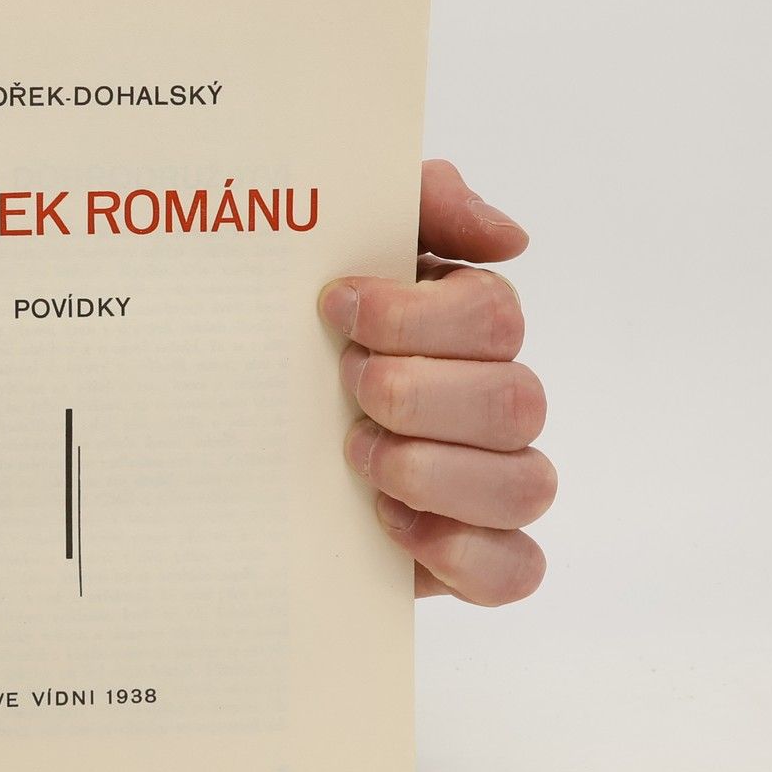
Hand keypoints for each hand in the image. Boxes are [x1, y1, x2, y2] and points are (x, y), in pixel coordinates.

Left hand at [319, 160, 552, 604]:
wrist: (245, 430)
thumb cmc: (310, 327)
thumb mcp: (348, 241)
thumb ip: (425, 204)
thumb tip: (510, 237)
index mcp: (474, 322)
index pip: (494, 315)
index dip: (416, 317)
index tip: (337, 308)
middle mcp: (499, 398)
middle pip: (515, 400)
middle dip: (416, 395)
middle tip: (345, 387)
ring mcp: (494, 478)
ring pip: (526, 484)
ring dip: (433, 472)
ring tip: (358, 457)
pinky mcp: (476, 552)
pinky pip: (516, 567)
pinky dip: (462, 552)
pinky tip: (393, 523)